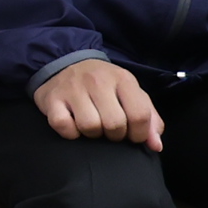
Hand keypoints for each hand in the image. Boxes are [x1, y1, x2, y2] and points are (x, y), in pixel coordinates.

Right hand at [33, 57, 164, 148]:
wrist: (64, 62)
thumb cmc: (103, 84)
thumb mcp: (130, 93)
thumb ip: (148, 118)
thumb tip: (155, 145)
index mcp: (122, 79)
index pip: (139, 115)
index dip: (139, 134)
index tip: (132, 135)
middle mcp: (97, 81)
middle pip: (115, 124)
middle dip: (115, 135)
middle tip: (109, 129)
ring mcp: (73, 89)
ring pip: (89, 127)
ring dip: (92, 134)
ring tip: (92, 126)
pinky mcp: (52, 99)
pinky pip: (64, 127)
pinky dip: (70, 133)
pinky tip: (73, 125)